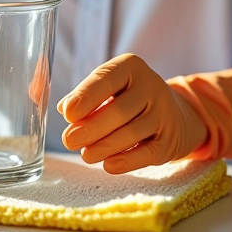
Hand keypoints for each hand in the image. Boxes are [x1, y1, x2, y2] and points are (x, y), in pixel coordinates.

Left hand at [57, 53, 207, 173]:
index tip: (67, 114)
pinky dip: (127, 161)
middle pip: (119, 110)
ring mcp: (164, 114)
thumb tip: (56, 104)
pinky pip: (147, 153)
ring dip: (104, 146)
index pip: (106, 79)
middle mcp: (151, 86)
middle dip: (91, 128)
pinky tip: (108, 165)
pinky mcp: (171, 141)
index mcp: (130, 67)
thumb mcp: (107, 86)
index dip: (86, 96)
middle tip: (69, 140)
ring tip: (85, 155)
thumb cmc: (127, 98)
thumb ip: (80, 94)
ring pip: (132, 133)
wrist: (175, 114)